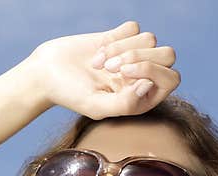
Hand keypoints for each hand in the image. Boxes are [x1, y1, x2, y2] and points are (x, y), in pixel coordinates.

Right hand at [29, 20, 179, 119]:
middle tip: (112, 68)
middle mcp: (141, 76)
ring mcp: (132, 55)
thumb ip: (126, 104)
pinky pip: (134, 28)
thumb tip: (148, 85)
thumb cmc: (70, 95)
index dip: (152, 72)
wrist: (46, 74)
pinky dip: (114, 38)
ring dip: (122, 49)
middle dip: (140, 58)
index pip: (171, 78)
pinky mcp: (121, 37)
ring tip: (99, 65)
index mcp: (142, 97)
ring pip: (150, 39)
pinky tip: (97, 53)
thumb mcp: (96, 107)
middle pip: (167, 55)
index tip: (123, 75)